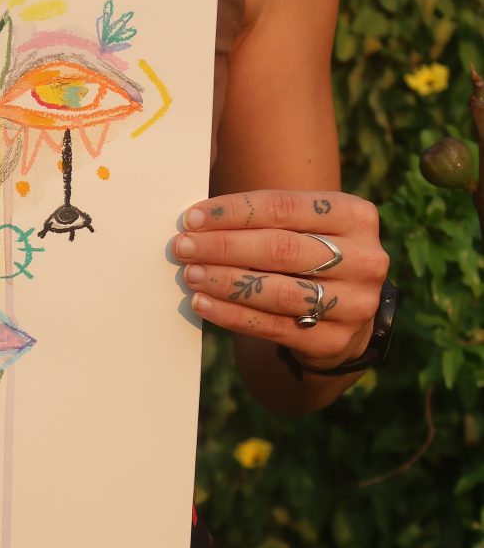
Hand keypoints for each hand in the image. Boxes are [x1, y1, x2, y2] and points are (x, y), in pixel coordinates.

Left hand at [170, 188, 388, 369]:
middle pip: (280, 249)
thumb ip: (266, 219)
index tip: (192, 218)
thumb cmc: (311, 260)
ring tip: (191, 274)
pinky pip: (271, 326)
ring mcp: (354, 303)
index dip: (233, 212)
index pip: (284, 207)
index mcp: (357, 217)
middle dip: (223, 247)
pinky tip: (202, 303)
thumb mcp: (307, 229)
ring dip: (225, 282)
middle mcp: (364, 259)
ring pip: (276, 291)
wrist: (346, 319)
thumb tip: (197, 221)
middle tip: (183, 247)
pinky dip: (231, 314)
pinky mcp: (333, 340)